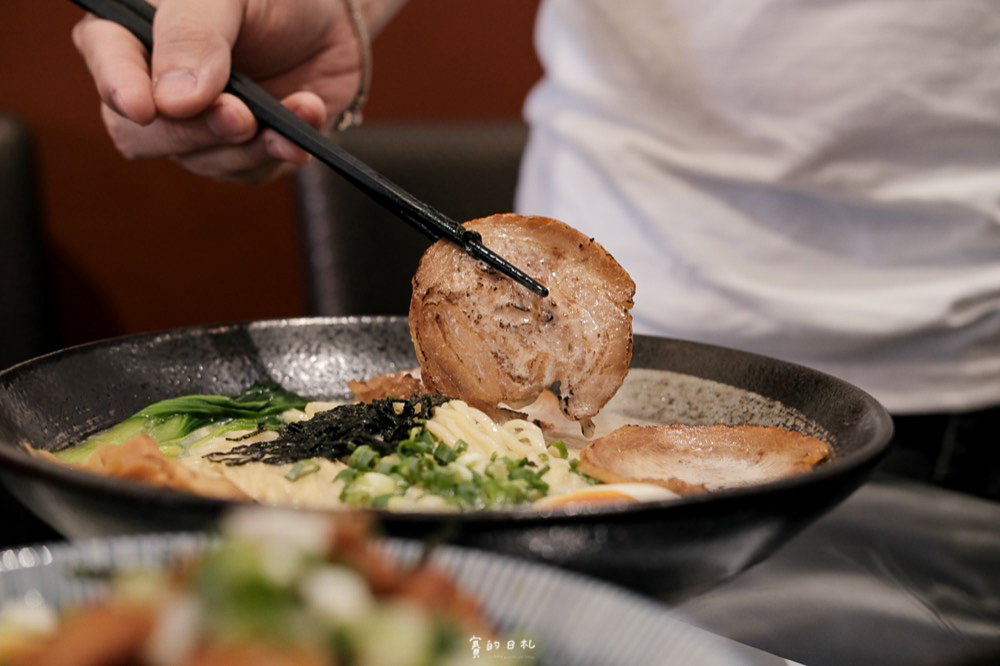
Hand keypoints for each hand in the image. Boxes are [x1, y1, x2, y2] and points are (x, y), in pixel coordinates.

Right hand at [72, 0, 362, 181]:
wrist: (328, 21)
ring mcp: (195, 126)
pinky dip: (284, 147)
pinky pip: (250, 170)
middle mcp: (154, 85)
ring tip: (298, 105)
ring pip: (202, 160)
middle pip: (142, 134)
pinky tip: (308, 111)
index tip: (144, 108)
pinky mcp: (239, 152)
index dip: (118, 88)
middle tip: (241, 116)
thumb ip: (194, 35)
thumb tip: (173, 101)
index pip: (105, 60)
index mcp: (132, 31)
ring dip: (253, 143)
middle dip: (197, 130)